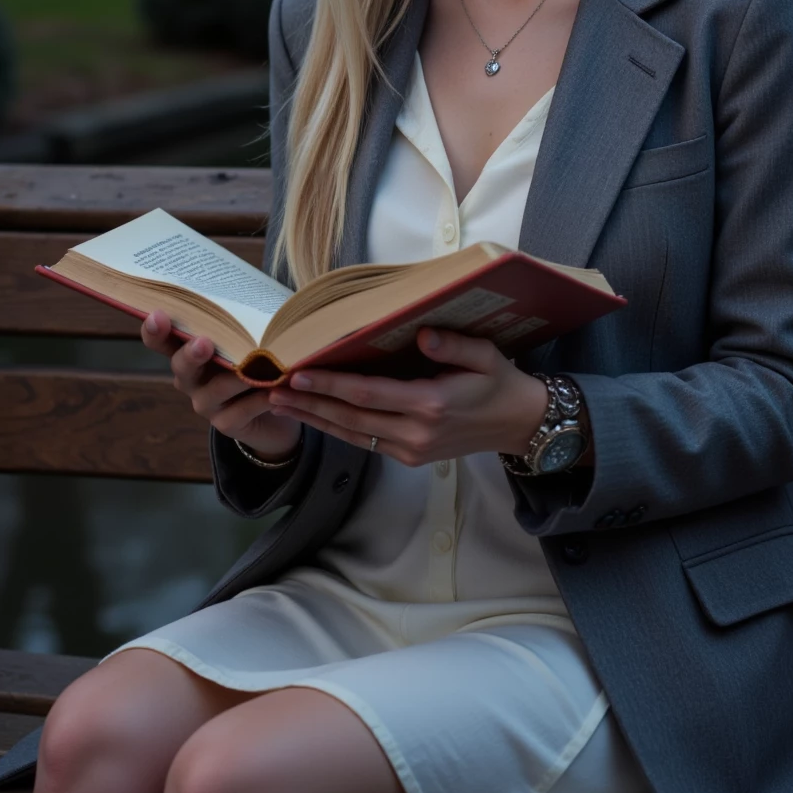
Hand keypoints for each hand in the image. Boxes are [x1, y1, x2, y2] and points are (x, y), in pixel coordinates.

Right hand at [141, 310, 302, 462]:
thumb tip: (254, 297)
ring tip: (259, 365)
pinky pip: (241, 410)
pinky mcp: (225, 424)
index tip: (158, 315)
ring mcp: (205, 403)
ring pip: (216, 389)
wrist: (274, 411)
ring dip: (237, 376)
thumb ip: (243, 326)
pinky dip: (259, 399)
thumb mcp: (248, 341)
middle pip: (181, 366)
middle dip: (191, 354)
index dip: (155, 330)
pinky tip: (274, 392)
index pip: (162, 340)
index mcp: (188, 352)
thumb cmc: (258, 364)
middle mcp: (191, 379)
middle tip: (204, 343)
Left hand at [265, 327, 549, 465]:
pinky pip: (365, 442)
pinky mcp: (410, 457)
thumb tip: (422, 335)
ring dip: (315, 418)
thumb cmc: (500, 383)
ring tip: (281, 404)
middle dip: (310, 404)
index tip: (299, 374)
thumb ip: (454, 346)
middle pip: (350, 419)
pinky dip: (337, 428)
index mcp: (430, 406)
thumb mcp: (486, 356)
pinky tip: (316, 415)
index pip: (368, 394)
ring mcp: (412, 450)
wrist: (519, 425)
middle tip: (272, 391)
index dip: (331, 385)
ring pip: (352, 435)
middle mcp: (416, 433)